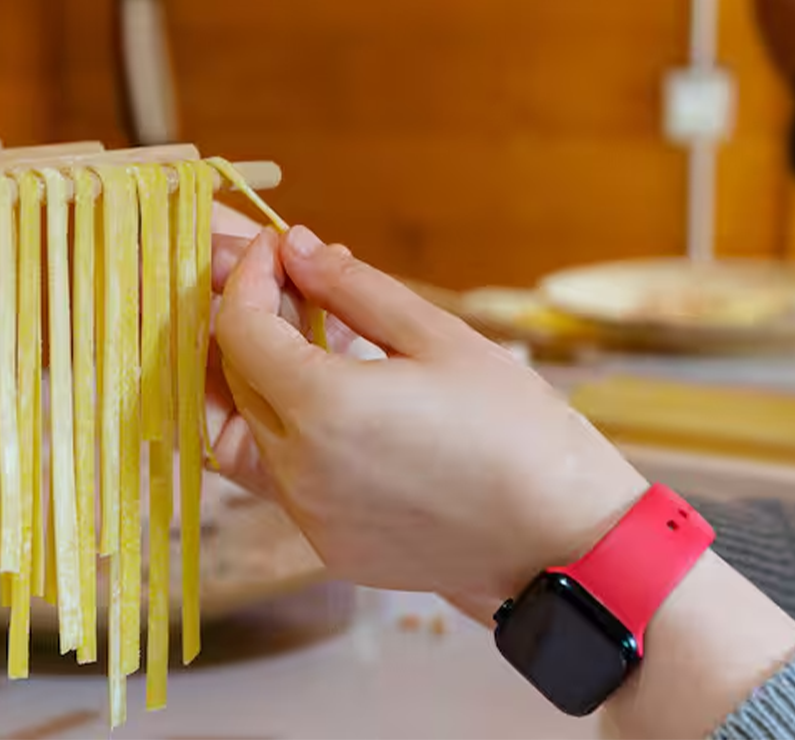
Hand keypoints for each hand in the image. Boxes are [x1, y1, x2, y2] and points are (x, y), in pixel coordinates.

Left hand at [207, 226, 647, 617]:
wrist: (562, 541)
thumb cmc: (516, 430)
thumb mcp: (439, 337)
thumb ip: (354, 289)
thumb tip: (296, 248)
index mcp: (322, 406)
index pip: (240, 328)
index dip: (248, 279)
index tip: (275, 249)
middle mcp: (298, 469)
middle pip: (232, 381)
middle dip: (248, 324)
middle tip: (288, 286)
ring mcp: (309, 516)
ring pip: (245, 435)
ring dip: (258, 384)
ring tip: (302, 343)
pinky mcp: (329, 546)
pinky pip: (282, 480)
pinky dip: (289, 436)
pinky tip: (335, 407)